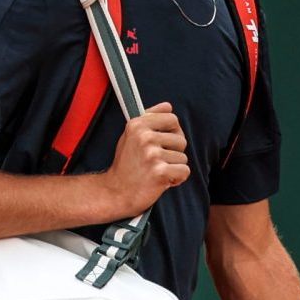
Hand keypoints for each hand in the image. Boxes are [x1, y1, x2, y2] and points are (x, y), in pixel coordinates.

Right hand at [96, 103, 188, 222]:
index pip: (172, 118)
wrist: (115, 193)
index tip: (163, 143)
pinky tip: (162, 181)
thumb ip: (149, 119)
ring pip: (183, 157)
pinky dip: (176, 179)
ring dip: (173, 167)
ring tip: (156, 172)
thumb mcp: (130, 136)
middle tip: (157, 162)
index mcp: (137, 125)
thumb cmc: (125, 166)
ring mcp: (152, 154)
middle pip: (181, 139)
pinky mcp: (160, 171)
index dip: (172, 132)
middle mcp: (144, 137)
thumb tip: (167, 106)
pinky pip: (184, 171)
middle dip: (173, 152)